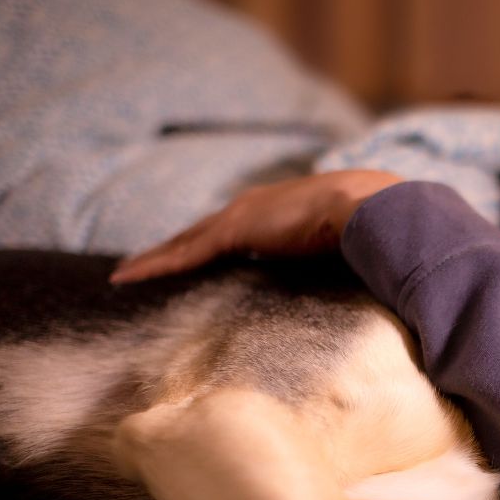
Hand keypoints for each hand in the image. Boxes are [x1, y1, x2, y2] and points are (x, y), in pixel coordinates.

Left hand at [109, 170, 403, 282]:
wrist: (373, 210)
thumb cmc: (374, 233)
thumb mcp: (352, 251)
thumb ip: (343, 265)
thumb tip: (361, 292)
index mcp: (283, 212)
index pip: (238, 232)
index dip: (214, 245)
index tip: (198, 258)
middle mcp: (257, 208)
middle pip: (203, 234)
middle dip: (176, 249)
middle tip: (145, 265)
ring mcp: (243, 217)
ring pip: (186, 242)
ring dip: (156, 258)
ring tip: (126, 275)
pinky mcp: (235, 230)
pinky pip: (186, 253)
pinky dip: (156, 265)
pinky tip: (127, 277)